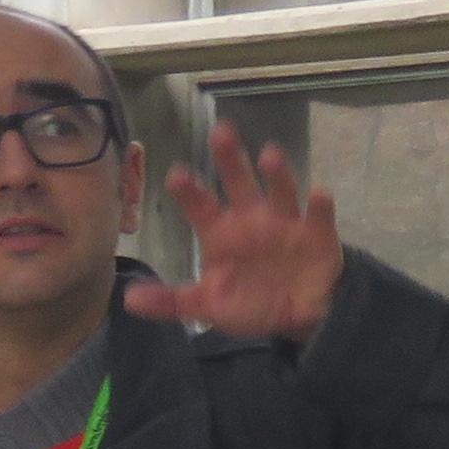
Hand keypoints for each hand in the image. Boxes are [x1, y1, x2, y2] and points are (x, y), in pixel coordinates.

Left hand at [122, 124, 342, 340]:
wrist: (297, 317)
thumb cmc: (249, 301)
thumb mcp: (208, 306)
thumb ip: (172, 301)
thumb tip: (128, 301)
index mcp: (221, 232)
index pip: (200, 206)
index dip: (189, 191)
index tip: (176, 175)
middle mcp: (251, 218)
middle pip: (238, 182)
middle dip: (230, 158)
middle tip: (221, 132)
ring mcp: (286, 222)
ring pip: (280, 190)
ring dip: (276, 173)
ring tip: (269, 155)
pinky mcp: (318, 234)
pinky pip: (319, 217)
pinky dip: (320, 206)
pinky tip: (319, 194)